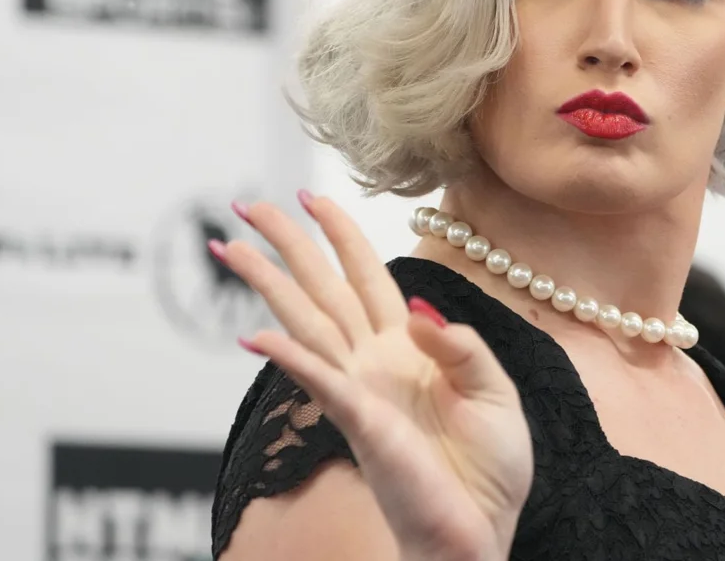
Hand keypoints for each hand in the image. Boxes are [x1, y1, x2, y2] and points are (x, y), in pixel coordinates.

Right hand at [217, 192, 533, 560]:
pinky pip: (323, 382)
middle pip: (321, 289)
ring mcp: (361, 391)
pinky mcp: (362, 424)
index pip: (366, 277)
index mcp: (407, 349)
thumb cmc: (488, 470)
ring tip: (228, 248)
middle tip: (245, 205)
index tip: (311, 197)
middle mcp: (374, 363)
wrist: (480, 532)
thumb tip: (416, 310)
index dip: (341, 235)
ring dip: (268, 285)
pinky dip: (290, 359)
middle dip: (285, 245)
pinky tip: (255, 337)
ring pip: (307, 323)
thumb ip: (461, 345)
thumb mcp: (496, 391)